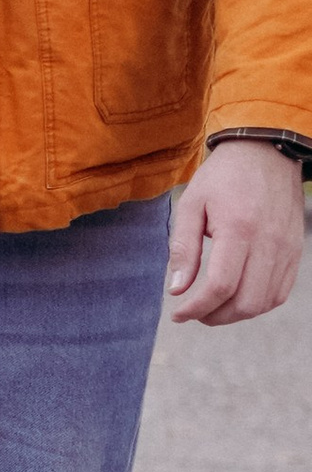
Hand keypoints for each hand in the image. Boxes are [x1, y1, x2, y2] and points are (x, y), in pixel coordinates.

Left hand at [167, 138, 303, 327]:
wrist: (265, 154)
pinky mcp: (295, 251)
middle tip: (195, 312)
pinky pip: (280, 292)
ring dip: (236, 314)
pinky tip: (236, 297)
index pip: (220, 286)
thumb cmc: (222, 177)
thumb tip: (176, 289)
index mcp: (239, 229)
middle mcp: (268, 243)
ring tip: (213, 308)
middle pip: (246, 302)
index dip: (196, 308)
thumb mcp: (191, 205)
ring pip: (264, 303)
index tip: (177, 314)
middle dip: (215, 317)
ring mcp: (286, 249)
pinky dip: (257, 304)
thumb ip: (182, 249)